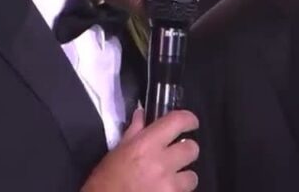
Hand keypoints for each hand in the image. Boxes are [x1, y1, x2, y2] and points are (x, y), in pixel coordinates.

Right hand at [81, 108, 199, 191]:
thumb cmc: (106, 180)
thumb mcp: (117, 152)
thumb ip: (134, 131)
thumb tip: (141, 114)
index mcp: (146, 144)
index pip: (178, 121)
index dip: (188, 119)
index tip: (190, 123)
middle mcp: (161, 162)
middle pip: (192, 148)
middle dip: (185, 151)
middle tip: (175, 156)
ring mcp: (168, 184)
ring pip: (192, 175)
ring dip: (183, 177)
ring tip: (169, 180)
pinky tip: (163, 191)